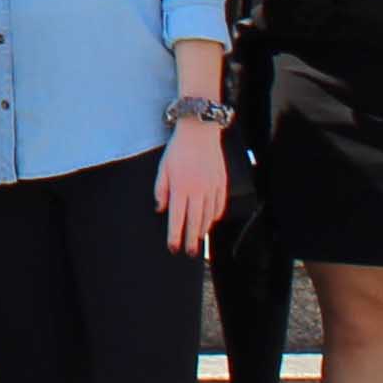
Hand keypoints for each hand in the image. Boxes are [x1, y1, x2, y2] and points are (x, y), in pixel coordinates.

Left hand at [158, 119, 230, 255]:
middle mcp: (197, 190)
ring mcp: (211, 187)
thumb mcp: (163, 167)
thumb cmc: (178, 149)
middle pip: (194, 221)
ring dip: (203, 230)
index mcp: (180, 187)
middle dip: (191, 239)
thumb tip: (160, 210)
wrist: (200, 131)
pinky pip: (219, 205)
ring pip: (208, 215)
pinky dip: (215, 216)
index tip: (173, 248)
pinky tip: (210, 221)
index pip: (176, 218)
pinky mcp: (222, 182)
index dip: (175, 235)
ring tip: (199, 240)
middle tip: (190, 252)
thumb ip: (160, 190)